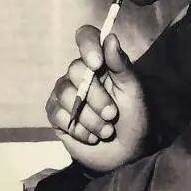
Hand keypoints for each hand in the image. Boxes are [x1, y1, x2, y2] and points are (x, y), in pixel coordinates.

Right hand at [46, 25, 148, 171]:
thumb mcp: (133, 90)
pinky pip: (56, 113)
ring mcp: (66, 93)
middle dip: (96, 96)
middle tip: (112, 114)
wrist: (128, 153)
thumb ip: (120, 64)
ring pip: (65, 93)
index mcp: (101, 61)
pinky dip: (77, 128)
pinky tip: (91, 136)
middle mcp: (81, 73)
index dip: (87, 46)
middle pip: (75, 70)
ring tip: (106, 130)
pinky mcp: (56, 115)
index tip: (96, 63)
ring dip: (88, 116)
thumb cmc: (135, 116)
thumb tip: (110, 37)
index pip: (85, 37)